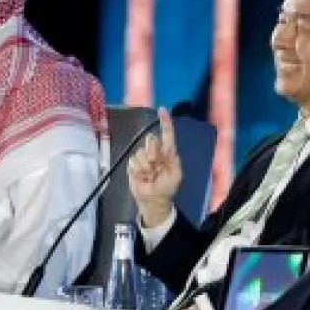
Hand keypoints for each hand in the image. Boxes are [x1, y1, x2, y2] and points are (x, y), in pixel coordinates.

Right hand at [128, 107, 182, 227]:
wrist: (153, 200)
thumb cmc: (167, 187)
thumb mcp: (176, 174)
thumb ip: (173, 160)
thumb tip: (165, 148)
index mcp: (168, 152)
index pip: (167, 134)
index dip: (165, 122)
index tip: (162, 110)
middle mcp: (155, 151)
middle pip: (151, 139)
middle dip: (153, 153)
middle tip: (156, 167)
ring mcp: (143, 157)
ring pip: (141, 152)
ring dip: (146, 167)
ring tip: (149, 176)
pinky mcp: (133, 164)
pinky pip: (133, 161)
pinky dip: (138, 171)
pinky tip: (142, 177)